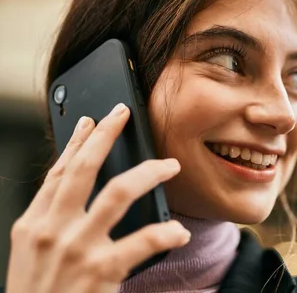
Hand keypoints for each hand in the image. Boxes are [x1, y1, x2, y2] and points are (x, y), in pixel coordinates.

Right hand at [6, 103, 189, 292]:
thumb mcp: (31, 255)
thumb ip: (52, 222)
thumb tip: (78, 194)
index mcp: (33, 225)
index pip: (59, 172)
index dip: (77, 143)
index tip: (91, 121)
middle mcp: (52, 230)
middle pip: (84, 169)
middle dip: (105, 135)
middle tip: (123, 114)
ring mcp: (77, 248)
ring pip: (118, 192)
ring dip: (148, 174)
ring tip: (170, 166)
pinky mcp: (101, 269)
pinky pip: (144, 240)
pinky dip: (165, 232)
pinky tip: (178, 231)